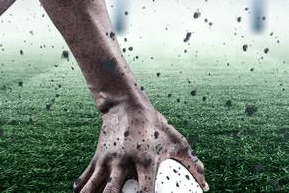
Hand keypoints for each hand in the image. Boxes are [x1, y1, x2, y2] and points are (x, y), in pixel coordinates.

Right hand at [74, 97, 207, 192]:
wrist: (125, 105)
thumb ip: (192, 165)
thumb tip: (205, 186)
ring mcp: (107, 160)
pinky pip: (85, 178)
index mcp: (145, 160)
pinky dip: (82, 190)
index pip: (146, 191)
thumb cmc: (155, 126)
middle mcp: (123, 162)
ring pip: (93, 187)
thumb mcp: (176, 142)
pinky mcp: (96, 157)